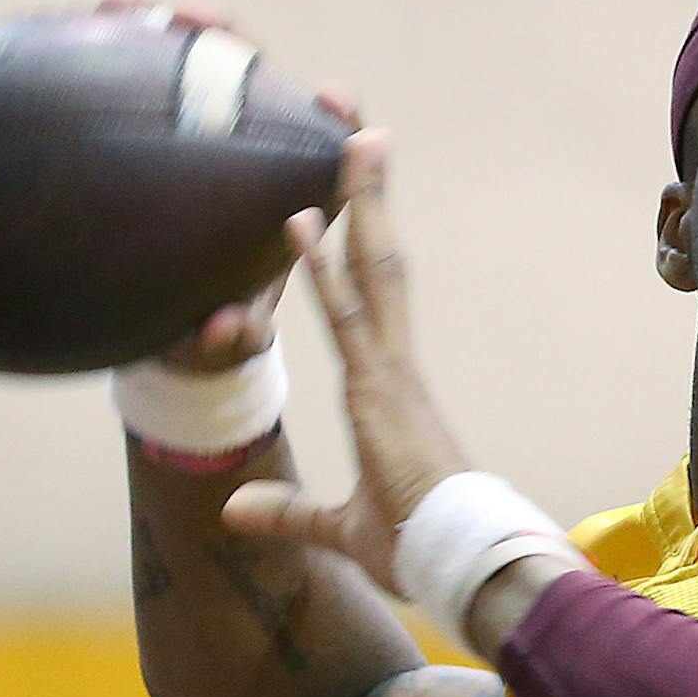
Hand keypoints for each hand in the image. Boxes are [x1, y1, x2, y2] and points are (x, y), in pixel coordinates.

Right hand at [94, 0, 359, 374]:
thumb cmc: (224, 333)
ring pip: (198, 68)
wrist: (184, 326)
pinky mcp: (169, 135)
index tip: (332, 96)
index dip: (337, 121)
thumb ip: (235, 341)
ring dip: (165, 29)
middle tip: (191, 16)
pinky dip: (123, 50)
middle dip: (230, 41)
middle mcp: (259, 160)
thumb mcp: (230, 344)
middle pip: (258, 83)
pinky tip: (90, 20)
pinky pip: (148, 83)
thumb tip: (232, 326)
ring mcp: (214, 140)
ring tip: (122, 1)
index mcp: (295, 205)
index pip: (327, 151)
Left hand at [220, 131, 472, 596]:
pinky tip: (302, 220)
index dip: (358, 245)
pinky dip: (323, 268)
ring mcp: (390, 374)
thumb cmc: (422, 549)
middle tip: (362, 133)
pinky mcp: (382, 392)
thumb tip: (235, 509)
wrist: (462, 563)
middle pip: (379, 265)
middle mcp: (394, 369)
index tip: (350, 193)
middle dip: (369, 199)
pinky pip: (347, 317)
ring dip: (360, 204)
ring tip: (352, 137)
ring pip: (372, 271)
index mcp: (390, 391)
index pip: (369, 299)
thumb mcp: (341, 529)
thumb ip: (289, 514)